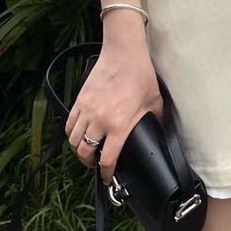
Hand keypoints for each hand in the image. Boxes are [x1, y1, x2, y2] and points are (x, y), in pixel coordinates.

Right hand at [64, 48, 163, 188]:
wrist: (123, 53)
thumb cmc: (140, 75)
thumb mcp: (154, 102)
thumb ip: (156, 121)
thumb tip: (161, 133)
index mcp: (119, 125)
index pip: (107, 159)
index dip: (106, 173)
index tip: (108, 178)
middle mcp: (99, 120)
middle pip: (84, 152)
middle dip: (88, 164)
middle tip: (95, 165)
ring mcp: (87, 110)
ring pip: (73, 139)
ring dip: (78, 149)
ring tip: (86, 151)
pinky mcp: (79, 100)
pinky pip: (69, 123)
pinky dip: (71, 133)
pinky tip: (78, 134)